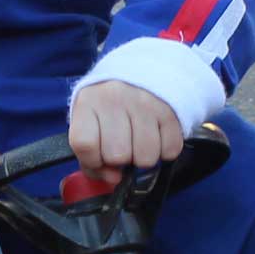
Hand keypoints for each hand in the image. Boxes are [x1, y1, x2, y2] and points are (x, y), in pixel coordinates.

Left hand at [68, 80, 183, 182]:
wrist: (139, 75)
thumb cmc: (108, 109)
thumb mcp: (88, 125)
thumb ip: (91, 158)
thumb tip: (114, 178)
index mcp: (88, 102)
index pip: (85, 144)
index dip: (92, 160)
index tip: (98, 157)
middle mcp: (116, 99)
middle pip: (117, 155)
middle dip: (120, 159)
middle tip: (122, 145)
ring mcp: (145, 103)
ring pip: (145, 158)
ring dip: (142, 158)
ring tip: (138, 142)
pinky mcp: (169, 111)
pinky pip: (170, 150)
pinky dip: (164, 151)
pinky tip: (156, 137)